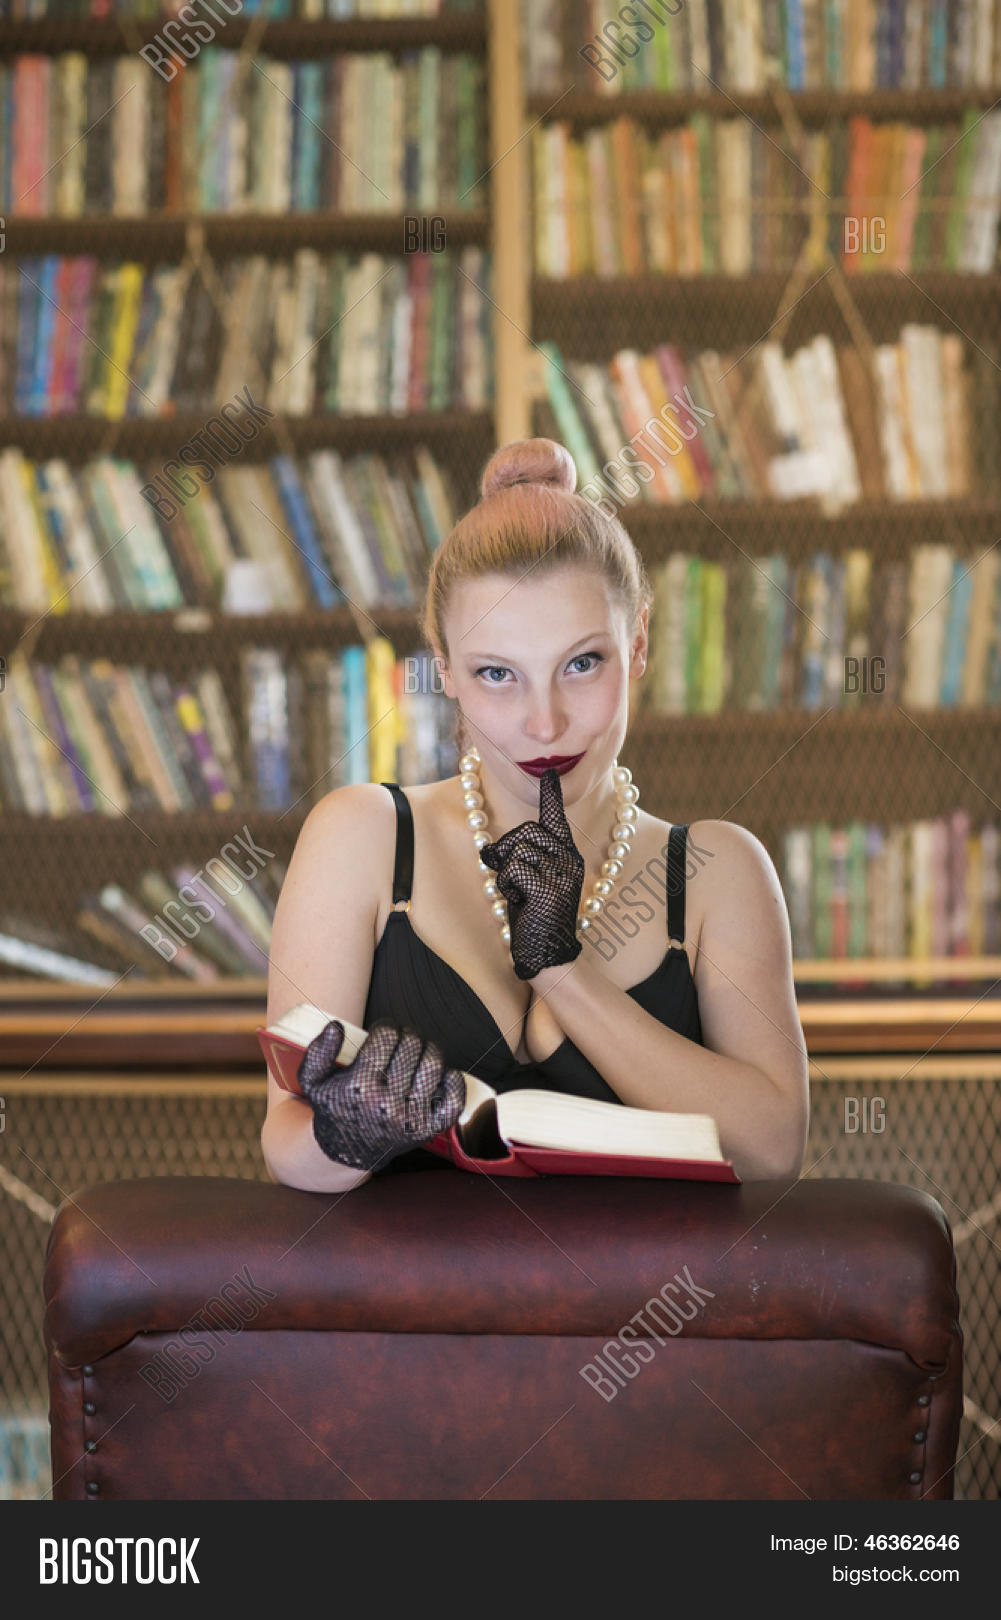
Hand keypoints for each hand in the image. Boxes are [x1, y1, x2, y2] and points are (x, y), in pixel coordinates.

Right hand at [297, 1019, 465, 1170]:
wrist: (347, 1151)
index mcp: (359, 1087)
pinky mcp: (427, 1130)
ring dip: (429, 1049)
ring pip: (433, 1064)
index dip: (386, 1026)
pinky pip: (454, 1099)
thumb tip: (336, 1027)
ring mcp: (409, 1117)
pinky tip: (440, 1074)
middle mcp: (385, 1103)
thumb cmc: (333, 1108)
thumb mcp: (313, 1082)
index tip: (383, 1031)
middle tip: (401, 1039)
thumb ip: (317, 1052)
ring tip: (418, 1052)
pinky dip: (453, 1080)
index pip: (386, 1036)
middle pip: (411, 1045)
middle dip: (407, 1035)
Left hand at [479, 766, 584, 980]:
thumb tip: (490, 848)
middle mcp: (569, 859)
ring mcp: (562, 873)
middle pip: (523, 831)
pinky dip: (506, 885)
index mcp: (567, 856)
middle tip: (513, 881)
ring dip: (506, 873)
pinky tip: (518, 902)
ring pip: (516, 849)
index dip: (551, 794)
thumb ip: (520, 859)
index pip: (556, 819)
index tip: (550, 771)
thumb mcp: (529, 881)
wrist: (549, 956)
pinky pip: (513, 868)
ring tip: (519, 894)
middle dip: (506, 851)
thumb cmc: (534, 917)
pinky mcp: (550, 887)